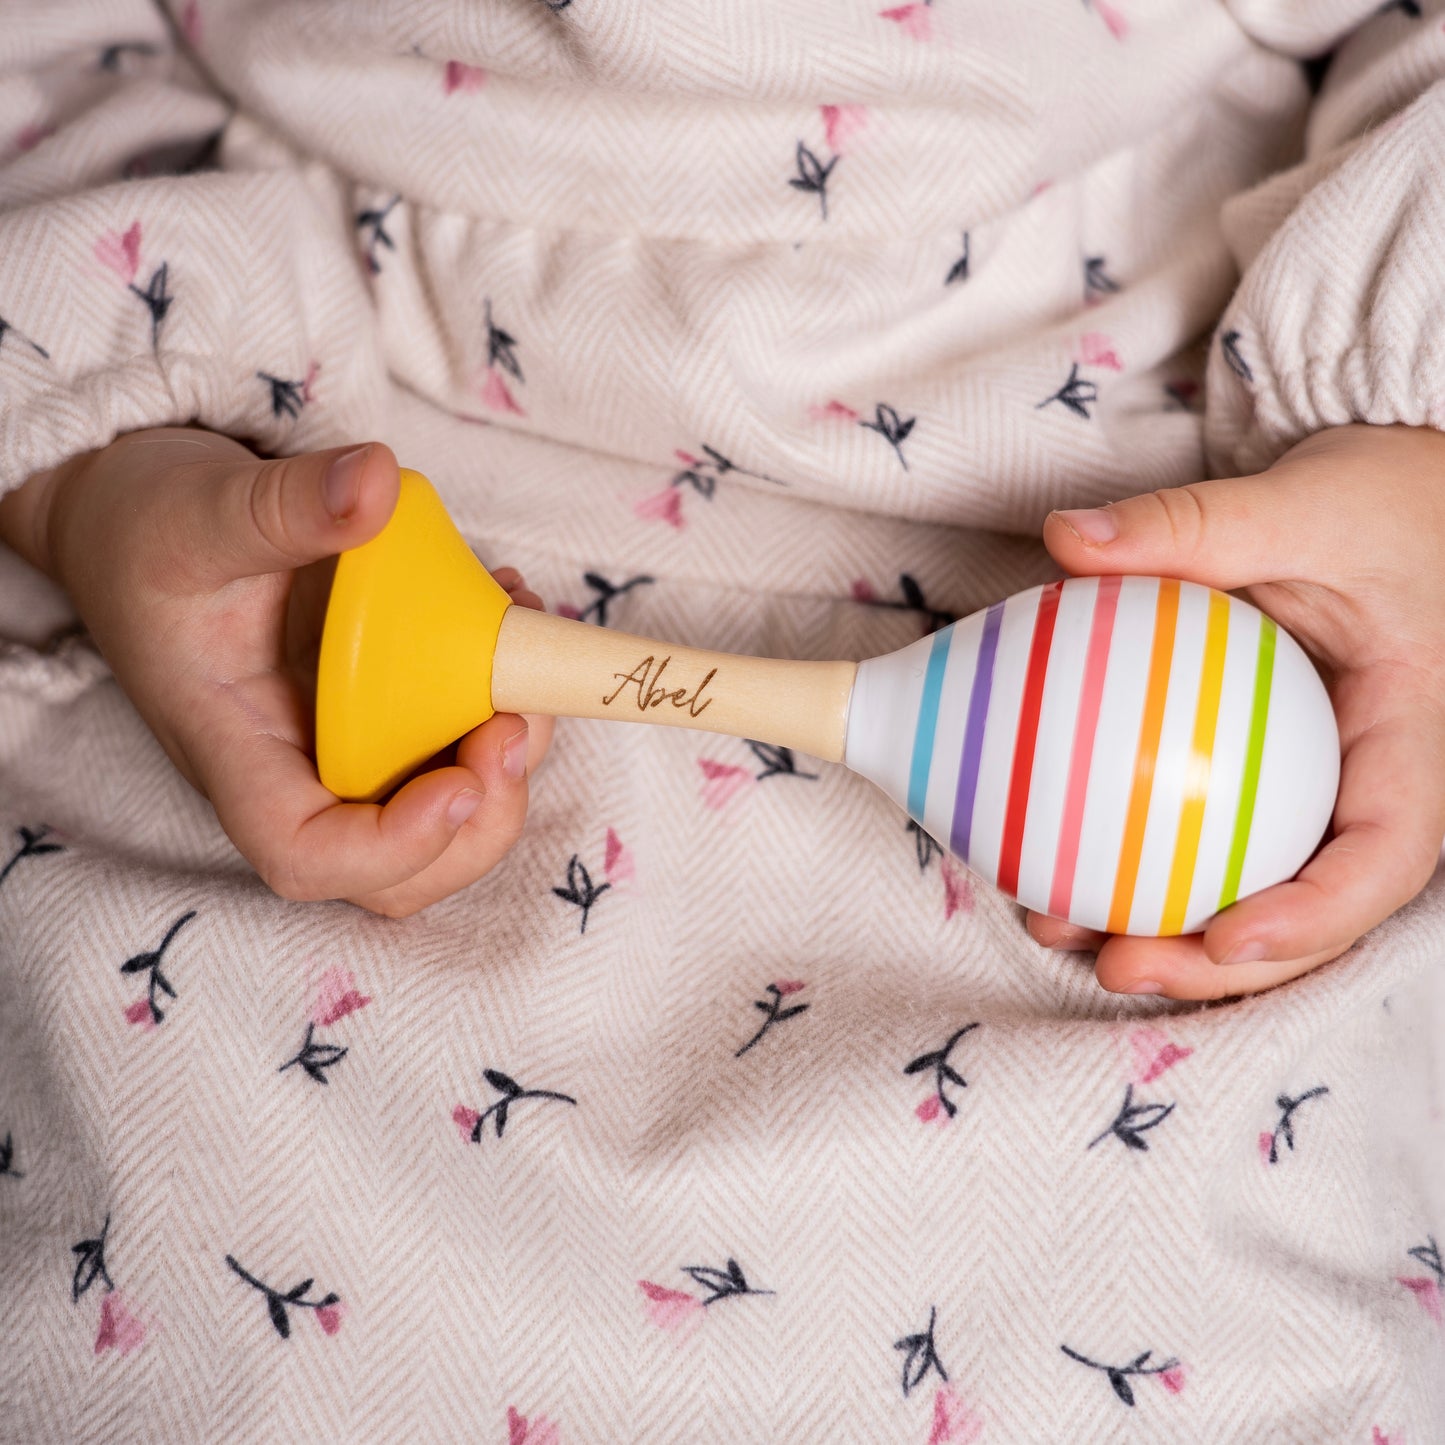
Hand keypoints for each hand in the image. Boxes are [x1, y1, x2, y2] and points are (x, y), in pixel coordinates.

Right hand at [0, 427, 551, 916]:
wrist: (134, 518)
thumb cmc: (143, 528)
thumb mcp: (197, 508)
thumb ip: (283, 505)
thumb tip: (377, 482)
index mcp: (235, 749)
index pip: (306, 855)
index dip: (394, 848)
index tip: (462, 780)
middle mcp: (295, 767)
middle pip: (399, 872)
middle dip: (484, 815)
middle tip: (517, 714)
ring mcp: (344, 744)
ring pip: (445, 812)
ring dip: (511, 753)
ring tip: (524, 644)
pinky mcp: (380, 709)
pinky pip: (456, 737)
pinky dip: (503, 693)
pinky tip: (506, 610)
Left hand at [1031, 423, 1444, 998]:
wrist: (1397, 498)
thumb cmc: (1374, 499)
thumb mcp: (1297, 502)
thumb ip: (1190, 523)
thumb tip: (1067, 536)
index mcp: (1412, 734)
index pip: (1388, 851)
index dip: (1317, 914)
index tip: (1228, 936)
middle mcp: (1373, 781)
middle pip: (1315, 908)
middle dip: (1223, 963)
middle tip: (1119, 965)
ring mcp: (1322, 788)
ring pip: (1260, 892)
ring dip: (1172, 939)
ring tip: (1064, 936)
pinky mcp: (1272, 778)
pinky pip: (1219, 841)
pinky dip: (1149, 870)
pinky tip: (1060, 876)